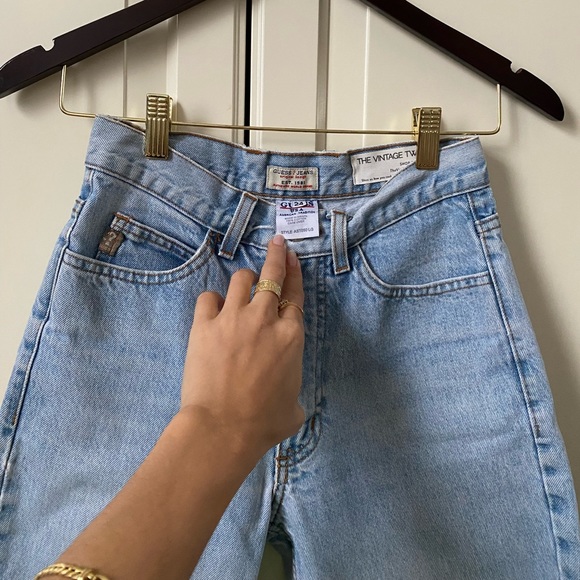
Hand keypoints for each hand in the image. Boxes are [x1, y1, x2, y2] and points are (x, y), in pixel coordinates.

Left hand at [180, 234, 305, 455]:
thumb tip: (287, 395)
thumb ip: (293, 389)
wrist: (223, 428)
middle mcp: (264, 319)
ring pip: (241, 279)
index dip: (294, 273)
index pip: (295, 294)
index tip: (291, 257)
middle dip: (276, 256)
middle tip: (276, 243)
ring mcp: (233, 319)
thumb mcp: (294, 407)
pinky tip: (213, 310)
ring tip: (243, 288)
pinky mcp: (204, 325)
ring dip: (245, 281)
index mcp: (291, 336)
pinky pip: (208, 298)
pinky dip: (213, 301)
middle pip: (272, 276)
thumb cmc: (264, 423)